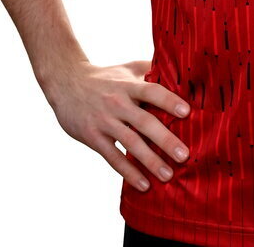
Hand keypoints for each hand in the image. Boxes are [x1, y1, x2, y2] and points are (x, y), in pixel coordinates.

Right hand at [42, 59, 190, 191]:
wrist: (66, 83)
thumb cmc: (105, 77)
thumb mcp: (127, 68)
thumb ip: (151, 70)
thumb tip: (180, 70)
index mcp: (128, 85)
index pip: (152, 91)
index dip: (169, 101)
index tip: (187, 112)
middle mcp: (118, 103)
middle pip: (144, 121)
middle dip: (165, 140)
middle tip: (184, 156)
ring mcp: (104, 121)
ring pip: (130, 143)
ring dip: (150, 161)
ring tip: (168, 175)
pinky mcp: (93, 137)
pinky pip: (112, 157)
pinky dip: (129, 172)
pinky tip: (144, 185)